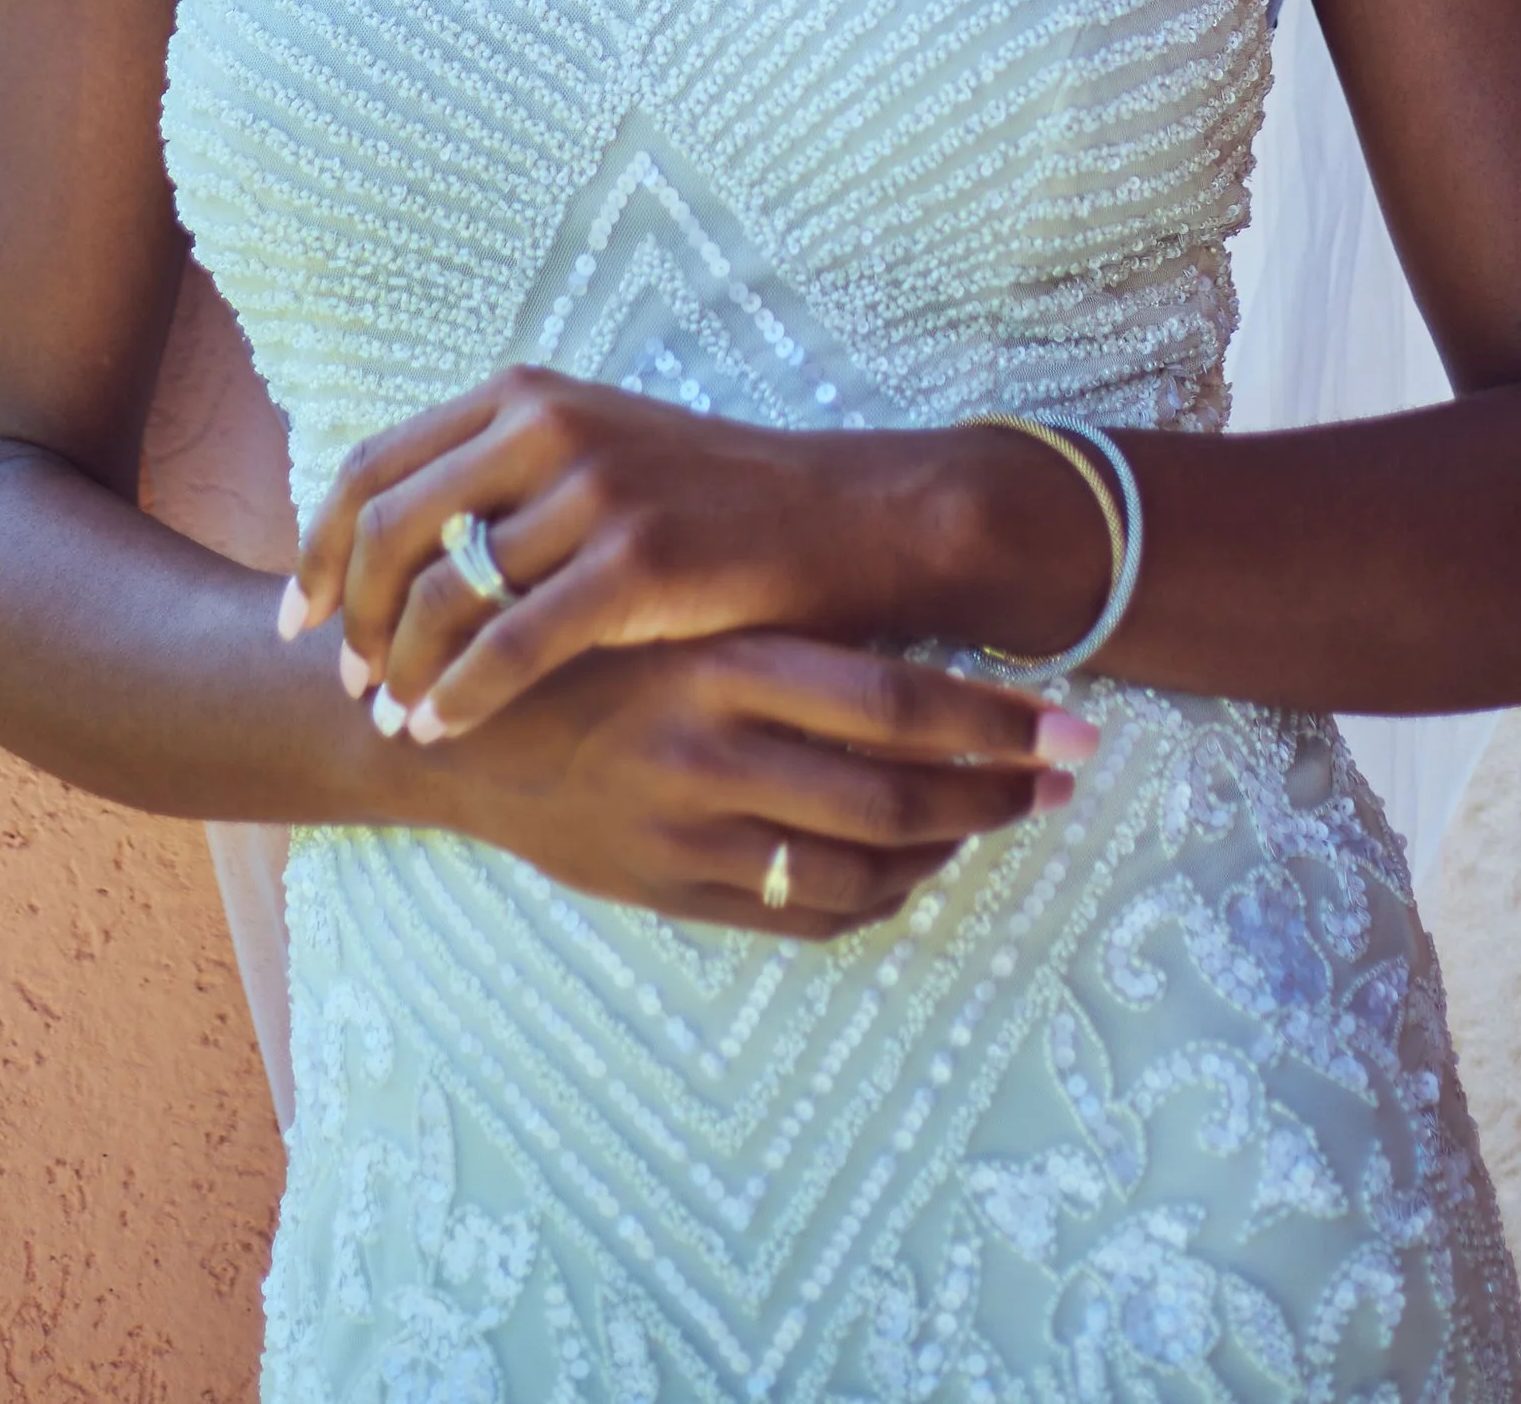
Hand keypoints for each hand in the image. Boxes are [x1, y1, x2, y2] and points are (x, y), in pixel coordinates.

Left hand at [279, 364, 1108, 741]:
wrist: (845, 519)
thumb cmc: (717, 501)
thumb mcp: (600, 452)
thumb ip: (507, 477)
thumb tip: (406, 542)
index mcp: (527, 396)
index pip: (376, 464)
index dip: (321, 544)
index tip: (300, 613)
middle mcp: (546, 427)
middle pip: (389, 527)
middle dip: (348, 613)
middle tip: (342, 677)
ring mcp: (591, 491)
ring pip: (443, 593)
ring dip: (399, 667)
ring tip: (389, 717)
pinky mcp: (634, 564)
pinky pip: (509, 643)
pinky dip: (458, 694)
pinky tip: (439, 731)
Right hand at [398, 629, 1090, 938]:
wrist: (450, 727)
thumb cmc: (587, 644)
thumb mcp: (678, 605)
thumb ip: (784, 629)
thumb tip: (928, 644)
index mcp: (721, 660)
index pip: (895, 703)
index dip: (996, 723)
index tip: (1070, 726)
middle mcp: (711, 751)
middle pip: (896, 796)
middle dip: (999, 794)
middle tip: (1063, 783)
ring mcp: (689, 835)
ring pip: (861, 865)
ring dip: (948, 846)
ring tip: (994, 816)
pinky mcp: (671, 894)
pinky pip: (804, 915)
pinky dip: (878, 895)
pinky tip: (910, 865)